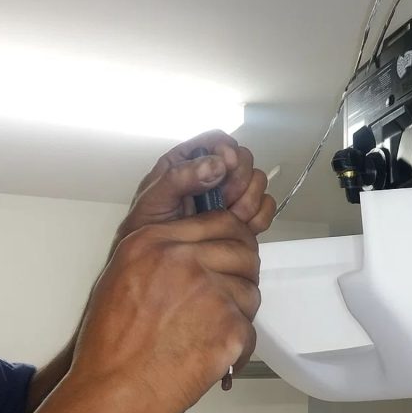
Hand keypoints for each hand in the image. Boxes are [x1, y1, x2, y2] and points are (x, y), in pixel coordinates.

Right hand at [71, 211, 261, 412]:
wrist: (116, 392)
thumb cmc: (113, 343)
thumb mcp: (124, 274)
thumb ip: (165, 249)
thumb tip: (206, 242)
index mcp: (154, 241)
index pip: (221, 220)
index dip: (235, 238)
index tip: (234, 253)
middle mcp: (184, 260)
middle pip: (244, 251)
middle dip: (243, 272)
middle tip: (228, 295)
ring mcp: (210, 292)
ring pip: (251, 290)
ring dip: (239, 310)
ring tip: (208, 331)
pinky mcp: (230, 326)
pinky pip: (251, 328)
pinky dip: (238, 345)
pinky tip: (212, 353)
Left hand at [113, 131, 275, 253]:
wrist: (155, 272)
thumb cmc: (145, 232)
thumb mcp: (153, 200)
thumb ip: (180, 177)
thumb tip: (218, 164)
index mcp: (188, 162)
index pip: (218, 140)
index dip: (227, 150)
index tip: (225, 167)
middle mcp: (212, 174)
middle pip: (244, 159)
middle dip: (237, 181)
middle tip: (221, 202)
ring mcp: (231, 196)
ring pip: (258, 182)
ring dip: (247, 201)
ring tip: (226, 219)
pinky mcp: (245, 217)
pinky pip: (266, 207)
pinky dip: (258, 217)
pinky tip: (240, 227)